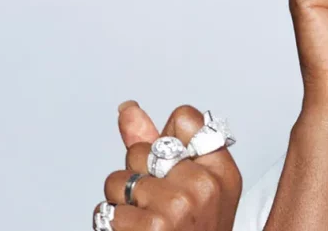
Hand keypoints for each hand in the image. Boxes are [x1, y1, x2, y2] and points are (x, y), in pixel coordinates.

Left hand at [95, 101, 241, 230]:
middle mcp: (204, 185)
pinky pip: (106, 209)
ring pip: (119, 179)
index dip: (168, 141)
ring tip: (146, 221)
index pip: (185, 118)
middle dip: (140, 174)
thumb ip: (159, 142)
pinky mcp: (150, 228)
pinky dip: (112, 224)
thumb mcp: (193, 185)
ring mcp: (177, 206)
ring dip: (122, 202)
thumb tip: (127, 108)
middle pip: (144, 148)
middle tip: (160, 203)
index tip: (175, 168)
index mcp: (221, 170)